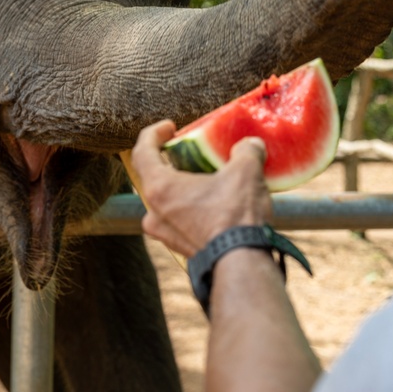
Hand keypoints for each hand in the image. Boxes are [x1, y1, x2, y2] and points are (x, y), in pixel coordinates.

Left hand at [131, 120, 271, 257]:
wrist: (241, 264)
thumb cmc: (235, 215)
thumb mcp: (246, 171)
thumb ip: (246, 151)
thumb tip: (250, 145)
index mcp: (160, 188)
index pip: (142, 152)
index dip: (153, 134)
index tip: (170, 127)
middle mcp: (154, 212)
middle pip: (153, 177)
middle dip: (171, 162)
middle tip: (191, 153)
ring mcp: (164, 234)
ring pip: (166, 202)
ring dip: (182, 188)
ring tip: (206, 180)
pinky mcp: (179, 248)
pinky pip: (178, 220)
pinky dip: (191, 208)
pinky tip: (214, 205)